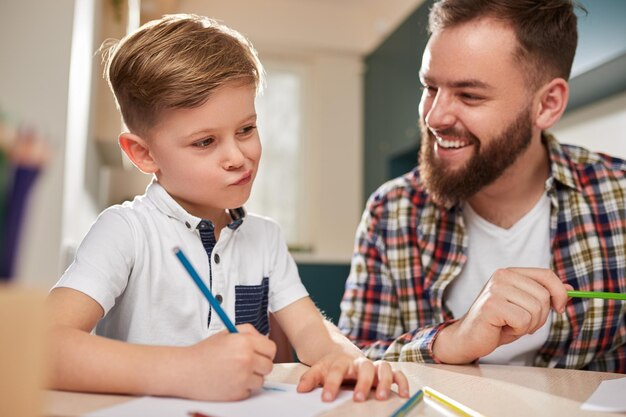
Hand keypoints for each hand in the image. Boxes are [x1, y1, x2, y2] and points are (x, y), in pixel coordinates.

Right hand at [167, 323, 275, 400]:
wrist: (185, 371)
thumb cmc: (204, 353)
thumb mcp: (226, 334)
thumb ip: (247, 332)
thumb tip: (263, 339)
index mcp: (244, 342)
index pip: (271, 348)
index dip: (265, 351)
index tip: (260, 353)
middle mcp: (245, 360)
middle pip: (269, 366)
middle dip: (260, 364)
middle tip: (248, 363)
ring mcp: (242, 378)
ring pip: (261, 380)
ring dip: (252, 377)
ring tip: (236, 372)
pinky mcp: (238, 393)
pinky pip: (250, 390)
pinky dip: (243, 387)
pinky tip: (230, 380)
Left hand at [296, 354, 408, 401]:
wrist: (339, 351)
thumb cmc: (331, 365)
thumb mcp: (318, 369)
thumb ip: (310, 379)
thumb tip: (300, 390)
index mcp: (341, 362)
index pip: (336, 371)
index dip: (331, 384)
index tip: (326, 398)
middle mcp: (359, 363)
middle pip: (364, 367)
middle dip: (363, 383)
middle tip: (358, 398)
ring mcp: (373, 366)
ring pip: (384, 367)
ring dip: (385, 382)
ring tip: (382, 397)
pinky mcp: (384, 371)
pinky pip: (397, 373)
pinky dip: (402, 382)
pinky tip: (404, 394)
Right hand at [433, 268, 570, 363]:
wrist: (469, 338)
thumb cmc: (497, 323)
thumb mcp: (525, 307)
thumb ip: (545, 296)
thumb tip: (570, 289)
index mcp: (510, 272)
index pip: (546, 275)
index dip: (560, 292)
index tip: (560, 308)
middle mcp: (502, 276)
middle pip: (544, 295)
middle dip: (540, 316)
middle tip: (522, 323)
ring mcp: (495, 289)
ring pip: (535, 309)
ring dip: (528, 325)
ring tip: (510, 325)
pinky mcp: (491, 305)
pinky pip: (523, 320)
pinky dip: (518, 331)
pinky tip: (502, 328)